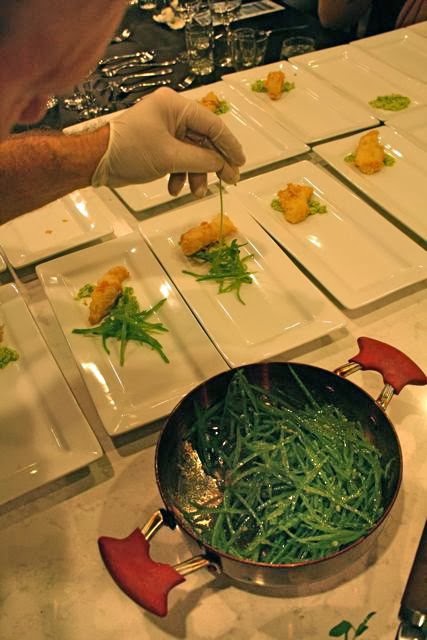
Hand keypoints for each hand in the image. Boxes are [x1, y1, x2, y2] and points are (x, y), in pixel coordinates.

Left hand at [91, 87, 245, 196]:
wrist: (96, 161)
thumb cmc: (129, 151)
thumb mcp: (170, 157)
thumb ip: (201, 160)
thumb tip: (223, 164)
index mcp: (175, 106)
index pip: (213, 124)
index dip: (229, 145)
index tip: (240, 163)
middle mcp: (172, 114)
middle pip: (204, 140)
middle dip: (212, 164)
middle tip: (227, 181)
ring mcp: (165, 130)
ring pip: (192, 153)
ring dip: (195, 174)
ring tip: (196, 192)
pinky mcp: (158, 144)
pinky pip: (178, 159)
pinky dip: (180, 174)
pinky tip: (175, 189)